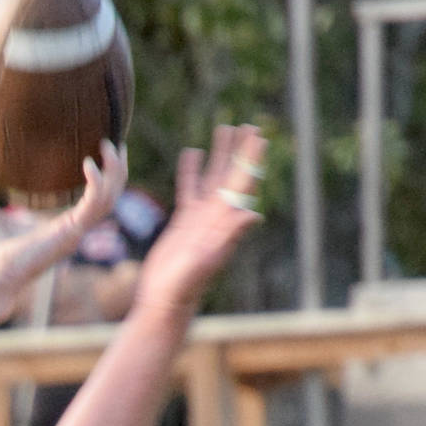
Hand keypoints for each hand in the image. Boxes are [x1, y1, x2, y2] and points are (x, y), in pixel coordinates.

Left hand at [0, 146, 127, 297]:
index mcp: (59, 224)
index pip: (95, 199)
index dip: (104, 174)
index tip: (102, 147)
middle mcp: (72, 230)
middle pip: (111, 197)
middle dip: (117, 168)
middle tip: (112, 141)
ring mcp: (74, 233)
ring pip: (110, 199)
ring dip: (115, 171)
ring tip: (107, 144)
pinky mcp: (70, 234)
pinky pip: (96, 205)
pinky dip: (98, 182)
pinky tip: (88, 163)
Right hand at [135, 126, 266, 312]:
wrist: (165, 301)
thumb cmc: (185, 286)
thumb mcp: (208, 260)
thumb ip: (230, 237)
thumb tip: (254, 215)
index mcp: (224, 221)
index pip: (242, 183)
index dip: (252, 159)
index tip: (260, 136)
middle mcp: (217, 216)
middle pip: (232, 175)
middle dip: (242, 150)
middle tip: (251, 125)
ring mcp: (201, 217)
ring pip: (213, 177)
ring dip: (220, 153)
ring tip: (225, 128)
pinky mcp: (184, 221)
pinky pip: (190, 188)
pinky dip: (191, 170)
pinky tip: (192, 151)